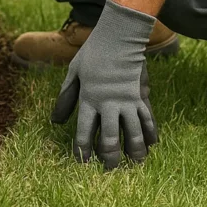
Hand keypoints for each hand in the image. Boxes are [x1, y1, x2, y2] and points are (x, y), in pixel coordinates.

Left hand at [50, 0, 158, 169]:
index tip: (82, 162)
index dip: (82, 151)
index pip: (84, 132)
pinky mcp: (140, 96)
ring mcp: (126, 101)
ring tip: (134, 165)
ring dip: (133, 152)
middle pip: (110, 139)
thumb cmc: (93, 53)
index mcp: (89, 99)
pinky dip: (149, 134)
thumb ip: (66, 98)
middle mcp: (108, 103)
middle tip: (108, 170)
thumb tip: (56, 122)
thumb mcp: (74, 72)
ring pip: (133, 134)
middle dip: (109, 158)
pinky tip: (150, 145)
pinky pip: (147, 119)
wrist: (118, 36)